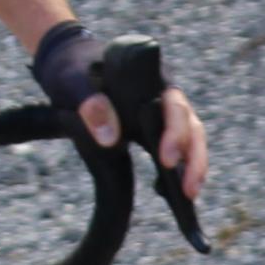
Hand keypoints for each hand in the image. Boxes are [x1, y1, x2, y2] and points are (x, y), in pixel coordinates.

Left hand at [31, 20, 211, 200]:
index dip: (176, 133)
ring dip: (192, 167)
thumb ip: (90, 104)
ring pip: (189, 139)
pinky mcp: (152, 130)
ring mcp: (160, 114)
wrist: (70, 67)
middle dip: (194, 159)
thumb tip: (110, 139)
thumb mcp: (73, 83)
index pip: (175, 106)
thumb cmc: (73, 70)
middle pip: (191, 126)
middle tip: (188, 191)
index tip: (166, 160)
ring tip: (187, 197)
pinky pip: (173, 149)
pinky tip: (167, 192)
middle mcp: (163, 96)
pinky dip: (176, 170)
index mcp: (151, 80)